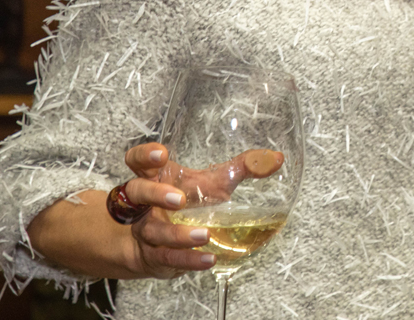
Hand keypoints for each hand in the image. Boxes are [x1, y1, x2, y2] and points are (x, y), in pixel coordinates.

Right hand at [118, 143, 284, 277]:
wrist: (160, 244)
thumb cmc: (189, 203)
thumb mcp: (214, 182)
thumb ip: (243, 167)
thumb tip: (276, 159)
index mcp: (156, 177)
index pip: (137, 160)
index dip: (144, 156)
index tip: (161, 154)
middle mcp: (144, 203)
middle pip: (137, 192)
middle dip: (155, 194)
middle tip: (179, 199)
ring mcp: (146, 230)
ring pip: (153, 231)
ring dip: (177, 234)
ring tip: (204, 235)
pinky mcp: (154, 256)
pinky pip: (168, 258)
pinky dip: (188, 260)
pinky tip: (208, 259)